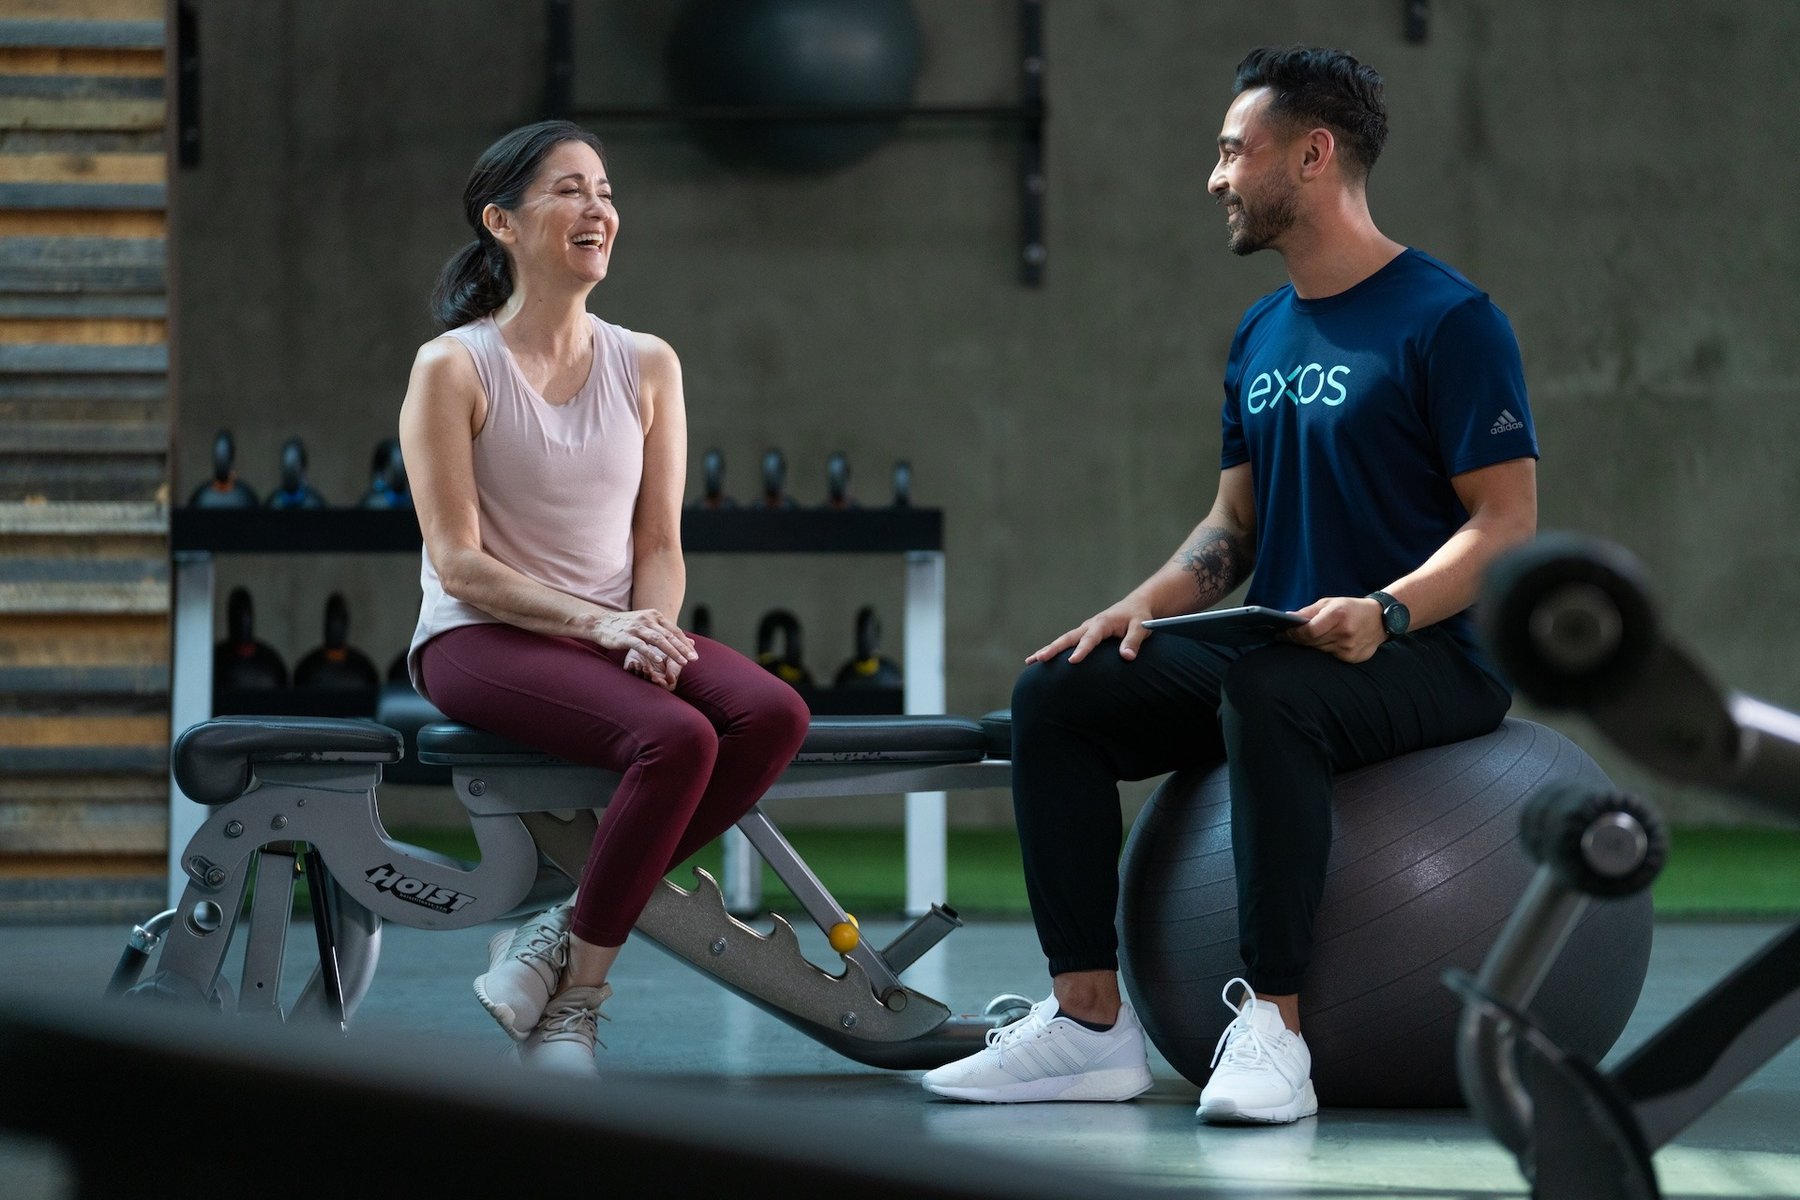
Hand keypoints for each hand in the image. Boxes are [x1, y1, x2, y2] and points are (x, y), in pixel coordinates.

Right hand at [593, 607, 697, 685]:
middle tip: (694, 659)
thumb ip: (666, 631)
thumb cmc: (626, 626)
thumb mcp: (647, 624)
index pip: (674, 630)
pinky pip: (641, 646)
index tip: (695, 654)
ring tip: (682, 662)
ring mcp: (637, 627)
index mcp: (654, 615)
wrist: (600, 623)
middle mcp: (647, 619)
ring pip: (659, 640)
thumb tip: (690, 640)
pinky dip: (651, 654)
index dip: (685, 643)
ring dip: (672, 652)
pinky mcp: (626, 636)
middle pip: (669, 635)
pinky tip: (659, 662)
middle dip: (683, 648)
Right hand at [1027, 598, 1154, 664]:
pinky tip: (1041, 660)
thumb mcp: (1141, 627)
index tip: (1072, 661)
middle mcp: (1089, 625)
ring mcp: (1084, 629)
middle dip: (1053, 649)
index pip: (1090, 638)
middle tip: (1039, 659)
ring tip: (1030, 661)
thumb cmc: (1138, 618)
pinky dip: (1054, 650)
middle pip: (1068, 638)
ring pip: (1063, 640)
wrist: (1134, 607)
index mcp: (1103, 623)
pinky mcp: (1083, 634)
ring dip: (1048, 650)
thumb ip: (1134, 641)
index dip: (1082, 650)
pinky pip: (1067, 643)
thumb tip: (1127, 657)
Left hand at [1286, 596, 1385, 662]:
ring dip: (1311, 646)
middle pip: (1312, 643)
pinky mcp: (1353, 658)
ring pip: (1319, 651)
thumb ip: (1308, 612)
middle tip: (1287, 636)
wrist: (1381, 619)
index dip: (1293, 634)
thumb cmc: (1352, 608)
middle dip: (1298, 640)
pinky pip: (1330, 656)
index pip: (1309, 631)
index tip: (1282, 633)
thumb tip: (1287, 618)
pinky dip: (1325, 650)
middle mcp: (1344, 633)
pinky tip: (1327, 643)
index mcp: (1338, 616)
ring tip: (1307, 638)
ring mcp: (1349, 648)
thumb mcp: (1329, 603)